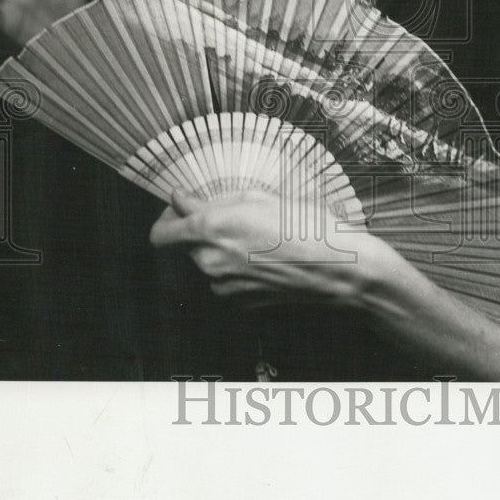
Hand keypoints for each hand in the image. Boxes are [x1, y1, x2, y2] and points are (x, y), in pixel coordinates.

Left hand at [149, 189, 382, 308]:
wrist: (338, 269)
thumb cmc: (306, 227)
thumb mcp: (258, 198)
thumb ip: (210, 201)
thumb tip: (182, 201)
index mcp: (211, 228)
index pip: (161, 234)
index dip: (168, 218)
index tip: (180, 209)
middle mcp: (210, 261)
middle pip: (185, 247)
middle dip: (200, 232)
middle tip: (229, 217)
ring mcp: (224, 286)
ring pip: (207, 263)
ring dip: (220, 249)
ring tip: (256, 237)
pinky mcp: (239, 302)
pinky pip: (226, 280)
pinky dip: (236, 268)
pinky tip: (265, 257)